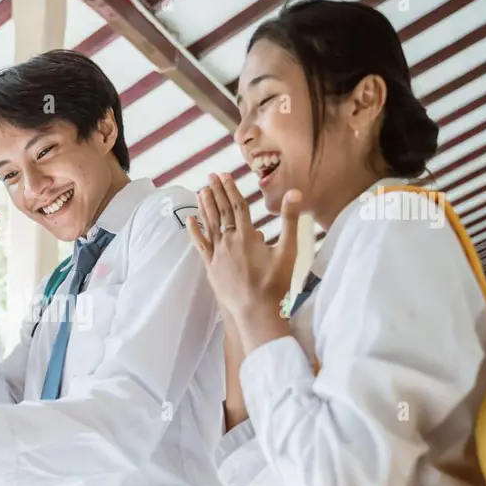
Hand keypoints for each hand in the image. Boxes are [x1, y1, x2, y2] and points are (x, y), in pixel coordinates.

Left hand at [187, 173, 301, 319]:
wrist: (256, 311)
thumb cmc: (276, 283)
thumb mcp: (288, 250)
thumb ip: (290, 220)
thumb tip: (295, 192)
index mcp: (247, 235)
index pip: (237, 206)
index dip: (230, 189)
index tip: (224, 175)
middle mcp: (229, 242)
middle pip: (221, 212)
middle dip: (216, 192)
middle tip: (210, 176)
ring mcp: (217, 255)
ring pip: (209, 225)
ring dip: (205, 207)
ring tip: (200, 191)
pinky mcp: (211, 268)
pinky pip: (200, 245)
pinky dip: (194, 231)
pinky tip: (189, 220)